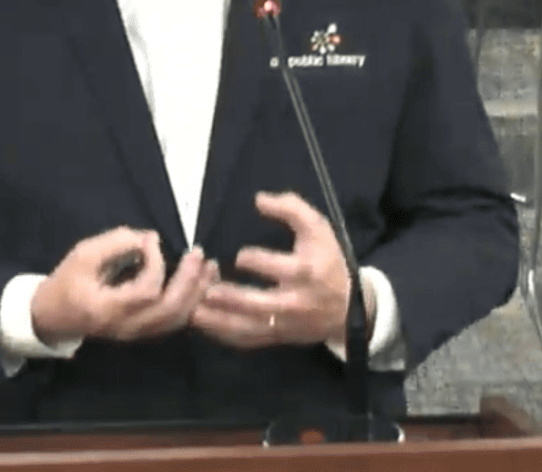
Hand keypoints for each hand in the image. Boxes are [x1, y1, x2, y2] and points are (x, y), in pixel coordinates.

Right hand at [31, 227, 218, 344]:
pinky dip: (190, 303)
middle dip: (190, 282)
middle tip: (199, 254)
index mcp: (107, 310)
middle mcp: (127, 328)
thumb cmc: (67, 282)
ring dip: (197, 294)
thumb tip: (151, 239)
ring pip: (177, 320)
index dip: (156, 264)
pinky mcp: (143, 333)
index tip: (151, 242)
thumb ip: (117, 243)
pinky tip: (199, 284)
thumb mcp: (83, 255)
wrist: (54, 315)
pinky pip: (173, 322)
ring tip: (209, 268)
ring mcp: (137, 335)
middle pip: (170, 311)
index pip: (146, 291)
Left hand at [191, 191, 356, 349]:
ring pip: (247, 327)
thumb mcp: (318, 228)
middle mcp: (294, 302)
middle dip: (229, 297)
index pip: (275, 267)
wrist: (348, 308)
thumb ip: (291, 208)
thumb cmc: (327, 262)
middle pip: (257, 305)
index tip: (239, 256)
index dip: (252, 260)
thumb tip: (259, 199)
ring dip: (217, 320)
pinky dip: (223, 335)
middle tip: (205, 288)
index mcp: (305, 272)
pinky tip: (204, 323)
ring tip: (193, 310)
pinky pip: (246, 341)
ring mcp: (283, 324)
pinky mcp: (276, 337)